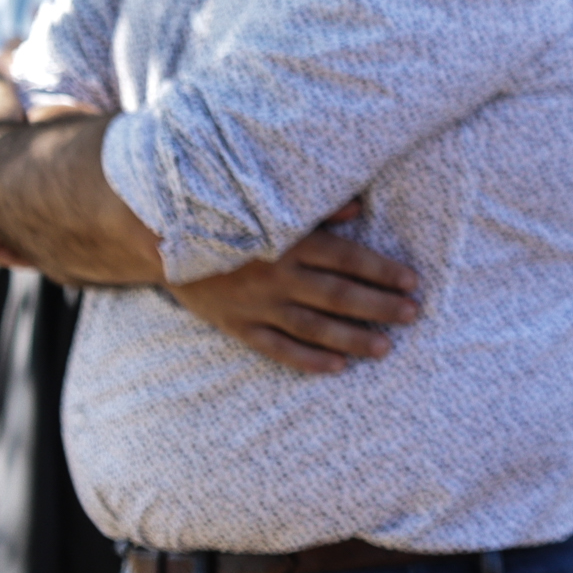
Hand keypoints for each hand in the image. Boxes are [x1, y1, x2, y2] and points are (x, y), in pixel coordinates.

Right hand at [165, 201, 421, 376]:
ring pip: (313, 327)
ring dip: (352, 339)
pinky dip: (307, 360)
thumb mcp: (268, 205)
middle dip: (379, 306)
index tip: (412, 281)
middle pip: (338, 295)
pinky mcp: (237, 325)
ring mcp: (256, 304)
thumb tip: (359, 209)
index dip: (382, 271)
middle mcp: (276, 275)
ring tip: (385, 347)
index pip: (347, 258)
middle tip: (413, 314)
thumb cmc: (227, 217)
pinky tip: (337, 368)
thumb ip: (317, 210)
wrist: (160, 238)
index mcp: (289, 241)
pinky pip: (277, 348)